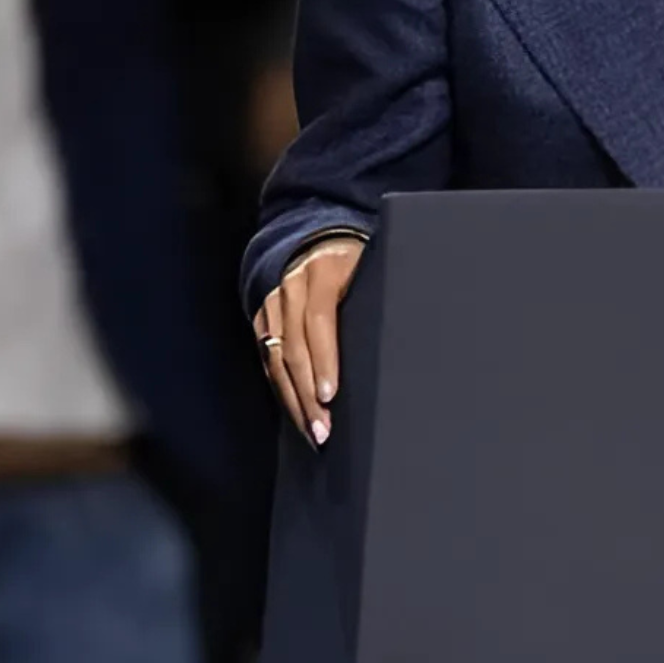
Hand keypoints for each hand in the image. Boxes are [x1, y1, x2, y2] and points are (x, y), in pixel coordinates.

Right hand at [253, 236, 364, 446]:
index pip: (320, 321)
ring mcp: (272, 302)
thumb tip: (403, 339)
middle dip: (307, 393)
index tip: (330, 395)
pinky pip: (266, 356)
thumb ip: (374, 296)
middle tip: (322, 430)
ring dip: (293, 398)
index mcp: (323, 271)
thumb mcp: (370, 264)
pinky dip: (280, 385)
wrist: (312, 232)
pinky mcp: (261, 315)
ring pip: (275, 358)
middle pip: (293, 348)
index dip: (324, 360)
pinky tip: (294, 409)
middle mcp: (291, 287)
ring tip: (310, 430)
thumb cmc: (355, 256)